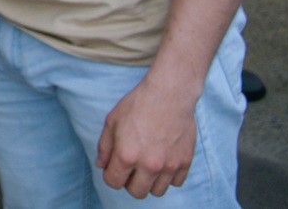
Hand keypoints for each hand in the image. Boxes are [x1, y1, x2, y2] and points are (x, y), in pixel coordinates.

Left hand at [96, 77, 198, 197]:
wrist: (169, 94)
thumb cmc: (138, 105)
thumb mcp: (112, 121)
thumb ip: (105, 147)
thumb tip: (101, 165)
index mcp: (127, 156)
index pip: (114, 183)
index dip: (111, 175)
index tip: (114, 167)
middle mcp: (149, 165)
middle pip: (137, 192)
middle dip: (130, 183)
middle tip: (131, 168)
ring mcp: (169, 165)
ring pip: (158, 191)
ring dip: (150, 182)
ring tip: (147, 165)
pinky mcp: (185, 162)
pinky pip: (176, 182)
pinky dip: (169, 176)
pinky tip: (163, 161)